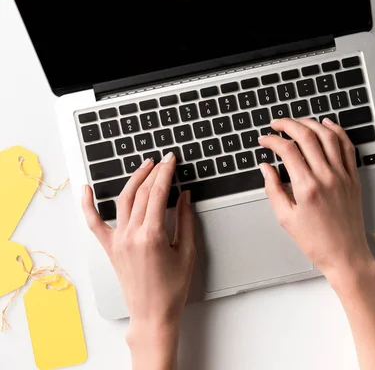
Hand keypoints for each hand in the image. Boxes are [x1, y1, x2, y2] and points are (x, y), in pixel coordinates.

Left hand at [81, 152, 195, 369]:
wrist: (153, 314)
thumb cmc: (172, 289)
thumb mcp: (187, 252)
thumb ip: (186, 220)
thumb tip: (184, 196)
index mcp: (152, 235)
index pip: (158, 193)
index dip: (166, 173)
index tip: (172, 160)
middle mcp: (131, 235)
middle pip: (141, 193)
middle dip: (154, 173)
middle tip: (164, 161)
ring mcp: (118, 240)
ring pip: (123, 201)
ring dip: (133, 180)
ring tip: (144, 167)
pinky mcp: (110, 248)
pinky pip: (94, 223)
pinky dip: (88, 205)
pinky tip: (86, 189)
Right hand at [258, 118, 374, 287]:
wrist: (345, 255)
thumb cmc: (316, 241)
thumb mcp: (285, 218)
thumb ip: (273, 189)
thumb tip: (265, 167)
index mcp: (306, 187)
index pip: (287, 150)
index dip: (272, 140)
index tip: (264, 140)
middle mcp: (326, 176)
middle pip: (307, 136)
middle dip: (288, 124)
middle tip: (276, 124)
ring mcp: (343, 175)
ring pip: (328, 135)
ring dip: (311, 123)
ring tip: (298, 122)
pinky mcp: (353, 178)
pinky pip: (347, 146)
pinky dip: (337, 131)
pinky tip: (327, 125)